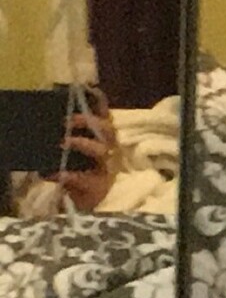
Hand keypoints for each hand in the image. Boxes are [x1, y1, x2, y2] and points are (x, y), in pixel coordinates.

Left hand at [51, 88, 117, 212]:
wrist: (80, 208)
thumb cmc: (75, 176)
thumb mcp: (70, 155)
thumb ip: (65, 139)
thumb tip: (45, 121)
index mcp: (102, 141)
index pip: (104, 117)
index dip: (100, 103)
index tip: (89, 89)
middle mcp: (109, 152)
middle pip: (108, 131)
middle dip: (89, 122)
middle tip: (68, 121)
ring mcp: (106, 170)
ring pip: (102, 151)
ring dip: (83, 144)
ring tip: (63, 142)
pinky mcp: (98, 188)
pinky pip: (85, 179)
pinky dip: (69, 175)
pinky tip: (54, 173)